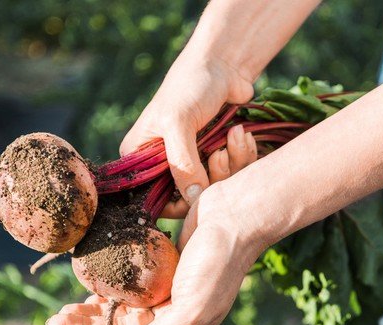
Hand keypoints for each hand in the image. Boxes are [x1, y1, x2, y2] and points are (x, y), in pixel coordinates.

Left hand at [47, 132, 259, 324]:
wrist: (236, 215)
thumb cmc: (219, 264)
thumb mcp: (191, 309)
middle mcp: (171, 320)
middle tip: (52, 321)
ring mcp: (166, 295)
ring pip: (118, 312)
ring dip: (90, 312)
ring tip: (60, 311)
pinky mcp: (161, 271)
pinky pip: (126, 289)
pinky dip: (105, 292)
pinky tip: (86, 293)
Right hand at [121, 52, 253, 217]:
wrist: (224, 65)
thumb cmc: (191, 86)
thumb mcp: (179, 123)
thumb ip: (182, 164)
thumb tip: (193, 200)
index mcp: (140, 158)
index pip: (154, 200)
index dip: (179, 202)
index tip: (201, 191)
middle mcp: (162, 164)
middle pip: (189, 198)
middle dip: (212, 179)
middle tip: (220, 155)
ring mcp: (191, 162)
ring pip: (215, 187)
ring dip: (232, 163)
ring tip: (236, 135)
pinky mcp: (215, 156)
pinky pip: (232, 173)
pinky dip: (241, 155)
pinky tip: (242, 134)